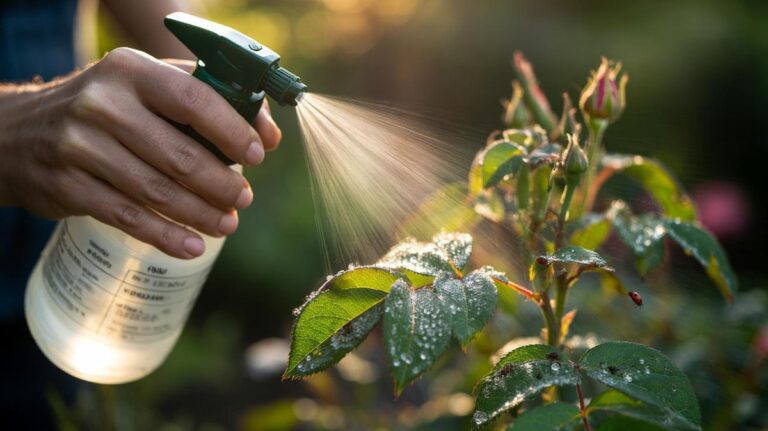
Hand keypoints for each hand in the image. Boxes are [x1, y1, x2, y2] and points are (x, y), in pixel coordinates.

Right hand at [0, 48, 281, 257]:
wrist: (16, 132)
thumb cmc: (104, 108)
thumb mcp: (144, 87)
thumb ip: (206, 100)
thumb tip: (269, 136)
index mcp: (130, 72)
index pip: (194, 99)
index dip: (232, 131)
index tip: (258, 155)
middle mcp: (102, 105)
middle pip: (180, 155)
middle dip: (222, 184)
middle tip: (243, 199)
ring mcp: (80, 147)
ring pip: (157, 191)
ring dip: (201, 213)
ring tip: (227, 224)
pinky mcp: (68, 186)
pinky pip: (128, 217)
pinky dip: (166, 236)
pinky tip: (193, 246)